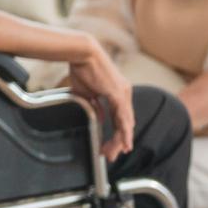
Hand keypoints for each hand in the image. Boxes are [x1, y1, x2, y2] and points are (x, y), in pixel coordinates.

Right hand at [63, 37, 136, 160]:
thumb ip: (95, 106)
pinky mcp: (118, 93)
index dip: (118, 132)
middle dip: (119, 141)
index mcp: (118, 92)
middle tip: (112, 154)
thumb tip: (100, 118)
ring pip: (126, 122)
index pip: (120, 117)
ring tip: (116, 153)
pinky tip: (124, 141)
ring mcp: (123, 93)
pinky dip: (124, 130)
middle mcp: (124, 93)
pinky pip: (123, 116)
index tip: (111, 145)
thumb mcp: (88, 92)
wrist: (82, 53)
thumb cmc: (82, 68)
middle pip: (125, 122)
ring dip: (121, 139)